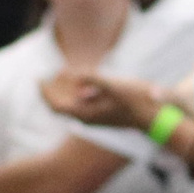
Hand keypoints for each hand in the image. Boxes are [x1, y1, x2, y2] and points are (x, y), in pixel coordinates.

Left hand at [40, 70, 156, 129]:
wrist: (156, 117)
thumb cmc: (136, 101)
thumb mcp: (115, 86)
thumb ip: (95, 80)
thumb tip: (75, 76)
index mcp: (86, 115)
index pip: (56, 106)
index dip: (44, 93)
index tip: (37, 78)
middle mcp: (88, 119)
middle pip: (60, 105)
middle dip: (52, 90)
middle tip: (46, 74)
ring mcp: (95, 117)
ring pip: (71, 104)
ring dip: (64, 90)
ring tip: (60, 73)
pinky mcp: (103, 114)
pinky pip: (82, 104)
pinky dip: (76, 92)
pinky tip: (79, 80)